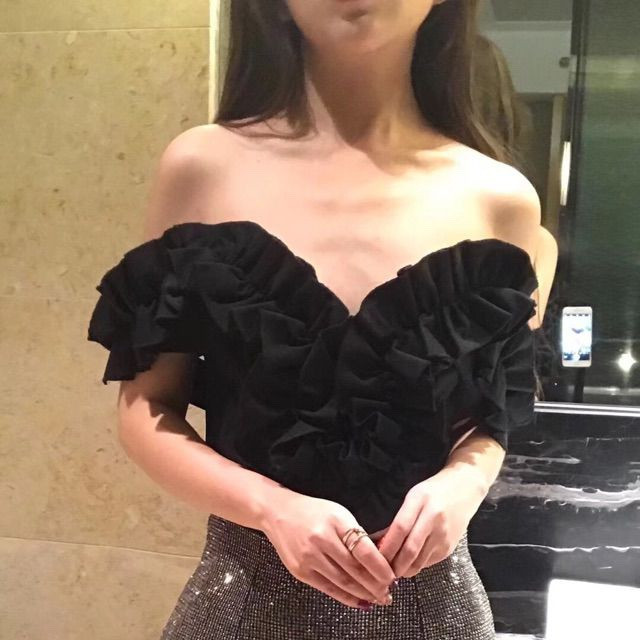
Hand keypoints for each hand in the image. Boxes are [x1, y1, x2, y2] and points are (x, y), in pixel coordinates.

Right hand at [260, 491, 395, 608]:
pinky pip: (328, 589)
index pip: (363, 549)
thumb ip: (356, 534)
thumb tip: (380, 559)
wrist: (277, 512)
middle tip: (389, 592)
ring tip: (379, 598)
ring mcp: (309, 556)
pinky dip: (346, 598)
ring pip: (343, 582)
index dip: (380, 567)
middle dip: (376, 584)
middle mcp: (322, 539)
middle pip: (355, 569)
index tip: (392, 576)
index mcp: (335, 520)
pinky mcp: (300, 571)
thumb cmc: (312, 512)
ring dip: (364, 594)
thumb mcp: (338, 513)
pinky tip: (360, 601)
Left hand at [375, 467, 486, 577]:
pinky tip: (408, 563)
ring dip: (403, 569)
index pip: (400, 529)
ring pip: (419, 562)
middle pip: (410, 550)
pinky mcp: (449, 548)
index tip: (375, 557)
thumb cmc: (434, 491)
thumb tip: (379, 541)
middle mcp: (434, 519)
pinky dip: (415, 566)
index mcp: (421, 501)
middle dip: (393, 565)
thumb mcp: (413, 497)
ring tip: (391, 570)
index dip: (386, 546)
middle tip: (381, 572)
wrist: (465, 489)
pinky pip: (428, 563)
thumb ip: (399, 519)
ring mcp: (444, 535)